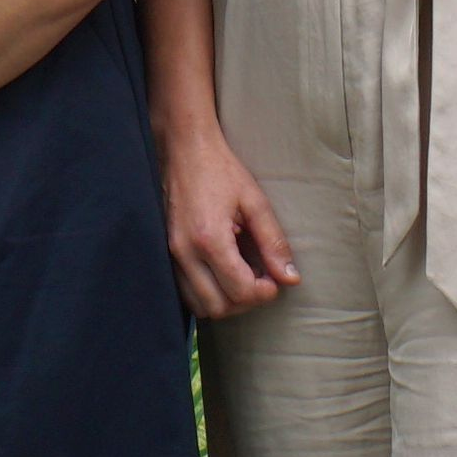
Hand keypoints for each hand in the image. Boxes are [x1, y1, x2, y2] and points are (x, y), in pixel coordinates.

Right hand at [160, 130, 297, 323]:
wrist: (184, 150)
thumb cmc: (220, 170)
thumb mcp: (255, 202)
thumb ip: (274, 242)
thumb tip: (291, 278)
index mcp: (209, 238)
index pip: (239, 290)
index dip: (264, 293)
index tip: (274, 281)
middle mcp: (184, 252)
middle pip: (218, 307)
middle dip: (245, 301)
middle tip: (261, 282)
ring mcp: (170, 255)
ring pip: (198, 306)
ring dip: (225, 301)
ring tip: (242, 280)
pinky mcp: (165, 253)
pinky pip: (185, 292)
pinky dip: (207, 293)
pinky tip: (222, 274)